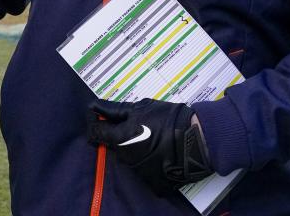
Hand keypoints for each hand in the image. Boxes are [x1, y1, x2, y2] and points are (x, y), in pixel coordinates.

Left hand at [87, 98, 212, 196]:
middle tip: (137, 125)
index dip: (97, 123)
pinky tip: (160, 151)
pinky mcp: (152, 182)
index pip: (95, 133)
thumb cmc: (168, 120)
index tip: (104, 118)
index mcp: (119, 139)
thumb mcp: (140, 108)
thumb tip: (94, 107)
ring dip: (134, 148)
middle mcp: (125, 158)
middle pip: (113, 145)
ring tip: (153, 137)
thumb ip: (114, 110)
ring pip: (128, 157)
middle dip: (119, 135)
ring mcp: (138, 172)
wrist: (196, 140)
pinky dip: (148, 161)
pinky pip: (144, 170)